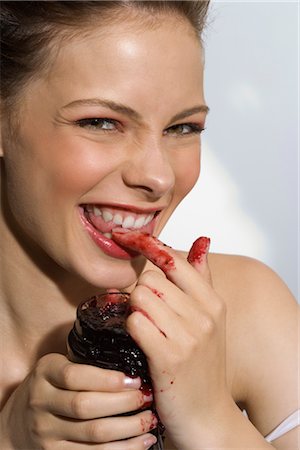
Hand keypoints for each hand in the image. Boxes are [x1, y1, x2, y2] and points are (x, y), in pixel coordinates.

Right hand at [1, 353, 157, 448]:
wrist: (18, 423)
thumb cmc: (49, 387)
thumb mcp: (57, 367)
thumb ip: (83, 362)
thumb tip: (130, 351)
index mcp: (45, 373)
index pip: (75, 375)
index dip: (107, 379)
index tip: (135, 379)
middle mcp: (41, 402)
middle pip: (85, 406)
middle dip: (123, 403)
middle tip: (148, 398)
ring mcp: (46, 431)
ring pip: (93, 434)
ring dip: (128, 428)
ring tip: (150, 420)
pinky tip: (140, 442)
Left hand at [112, 231, 231, 446]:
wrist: (206, 415)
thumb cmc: (202, 366)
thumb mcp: (211, 320)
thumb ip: (202, 278)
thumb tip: (200, 241)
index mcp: (212, 301)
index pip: (174, 259)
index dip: (146, 246)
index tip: (125, 238)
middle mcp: (204, 315)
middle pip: (151, 277)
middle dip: (140, 291)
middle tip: (145, 311)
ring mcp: (189, 336)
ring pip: (141, 296)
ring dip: (134, 310)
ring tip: (144, 327)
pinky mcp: (169, 357)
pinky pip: (135, 322)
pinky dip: (131, 328)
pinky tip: (140, 341)